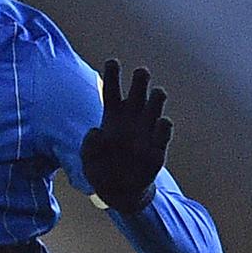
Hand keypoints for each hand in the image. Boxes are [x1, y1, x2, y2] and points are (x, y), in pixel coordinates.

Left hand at [80, 59, 172, 212]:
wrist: (118, 191)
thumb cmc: (100, 169)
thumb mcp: (87, 157)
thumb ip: (89, 144)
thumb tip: (97, 131)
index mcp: (111, 117)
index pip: (111, 91)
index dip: (112, 76)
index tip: (112, 61)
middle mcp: (131, 120)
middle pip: (137, 94)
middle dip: (140, 81)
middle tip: (141, 72)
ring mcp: (146, 132)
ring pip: (154, 108)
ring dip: (156, 99)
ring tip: (157, 92)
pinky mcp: (157, 148)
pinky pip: (163, 132)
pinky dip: (163, 126)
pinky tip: (161, 122)